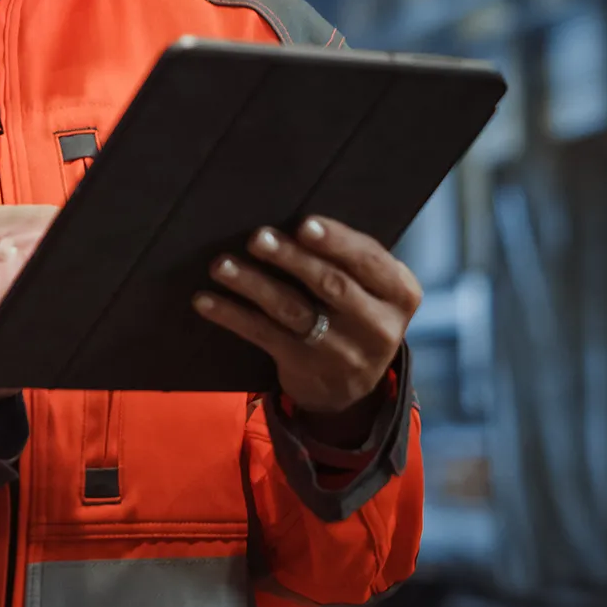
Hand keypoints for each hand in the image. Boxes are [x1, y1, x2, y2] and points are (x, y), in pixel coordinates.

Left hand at [193, 216, 421, 418]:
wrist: (353, 387)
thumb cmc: (355, 311)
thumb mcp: (372, 289)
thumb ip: (350, 258)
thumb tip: (292, 219)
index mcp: (400, 293)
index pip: (369, 261)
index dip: (336, 241)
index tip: (304, 224)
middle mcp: (378, 326)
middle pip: (330, 284)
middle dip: (291, 258)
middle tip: (258, 237)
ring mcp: (343, 352)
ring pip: (292, 310)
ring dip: (252, 284)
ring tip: (222, 265)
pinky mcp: (306, 368)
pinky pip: (264, 336)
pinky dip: (232, 315)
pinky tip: (206, 300)